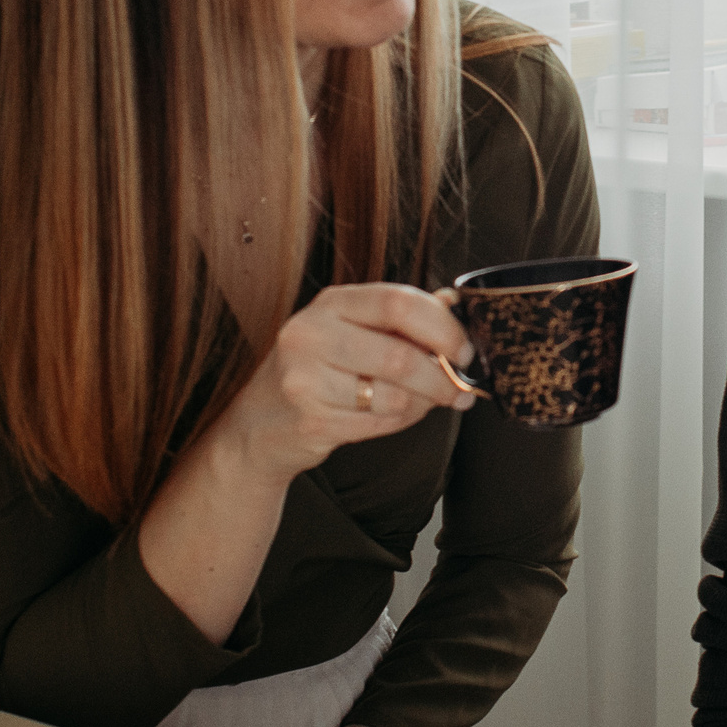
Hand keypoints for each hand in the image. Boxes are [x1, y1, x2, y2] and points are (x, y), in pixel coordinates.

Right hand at [216, 283, 476, 486]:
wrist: (261, 422)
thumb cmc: (318, 369)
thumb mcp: (351, 329)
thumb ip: (400, 317)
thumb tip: (454, 304)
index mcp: (330, 303)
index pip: (398, 302)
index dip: (443, 328)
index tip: (464, 349)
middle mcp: (310, 335)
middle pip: (400, 357)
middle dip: (442, 377)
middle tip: (460, 386)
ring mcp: (306, 380)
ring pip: (394, 396)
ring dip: (423, 404)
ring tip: (424, 401)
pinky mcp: (312, 420)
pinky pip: (380, 424)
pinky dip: (400, 423)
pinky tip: (394, 415)